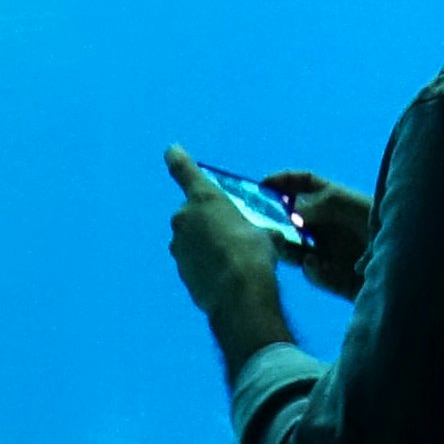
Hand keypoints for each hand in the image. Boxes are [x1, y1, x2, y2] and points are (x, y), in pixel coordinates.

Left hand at [163, 144, 293, 369]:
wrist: (238, 293)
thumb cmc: (253, 254)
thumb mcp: (265, 235)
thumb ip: (260, 230)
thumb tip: (272, 237)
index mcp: (205, 198)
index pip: (185, 170)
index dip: (178, 158)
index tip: (171, 151)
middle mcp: (184, 218)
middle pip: (190, 212)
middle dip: (206, 220)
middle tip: (229, 232)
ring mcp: (178, 245)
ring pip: (190, 238)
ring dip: (204, 243)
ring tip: (229, 257)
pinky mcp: (180, 269)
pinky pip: (192, 260)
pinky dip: (203, 263)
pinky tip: (223, 274)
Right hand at [263, 170, 371, 300]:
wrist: (408, 266)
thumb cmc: (381, 224)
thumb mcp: (349, 205)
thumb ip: (320, 202)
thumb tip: (292, 210)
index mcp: (336, 200)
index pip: (304, 183)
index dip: (284, 181)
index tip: (262, 185)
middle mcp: (331, 224)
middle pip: (293, 219)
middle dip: (277, 221)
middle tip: (261, 222)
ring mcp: (332, 251)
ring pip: (297, 249)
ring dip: (287, 247)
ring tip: (282, 244)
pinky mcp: (337, 277)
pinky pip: (314, 272)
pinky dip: (313, 270)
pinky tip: (316, 265)